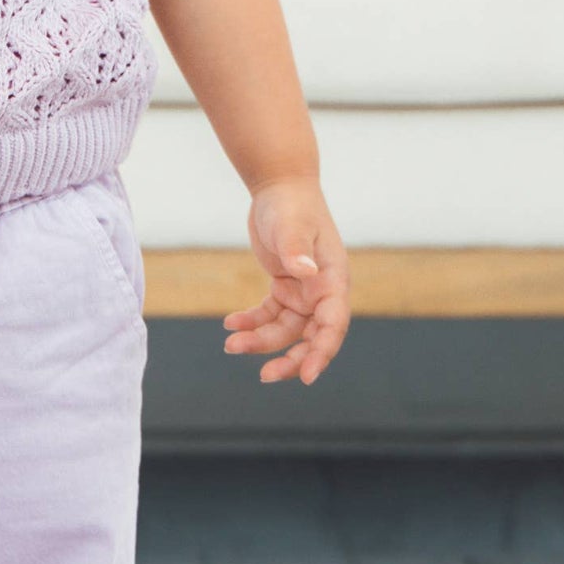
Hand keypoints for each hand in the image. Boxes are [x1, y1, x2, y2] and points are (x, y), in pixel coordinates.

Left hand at [223, 179, 351, 385]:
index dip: (322, 353)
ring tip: (231, 344)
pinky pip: (268, 316)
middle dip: (290, 359)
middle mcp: (321, 291)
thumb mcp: (292, 225)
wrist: (279, 186)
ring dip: (261, 341)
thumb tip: (306, 272)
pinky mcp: (283, 287)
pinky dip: (251, 323)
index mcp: (332, 280)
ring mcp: (303, 292)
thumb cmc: (291, 204)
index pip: (333, 325)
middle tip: (265, 376)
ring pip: (285, 331)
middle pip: (311, 337)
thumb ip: (298, 249)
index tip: (306, 377)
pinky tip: (230, 324)